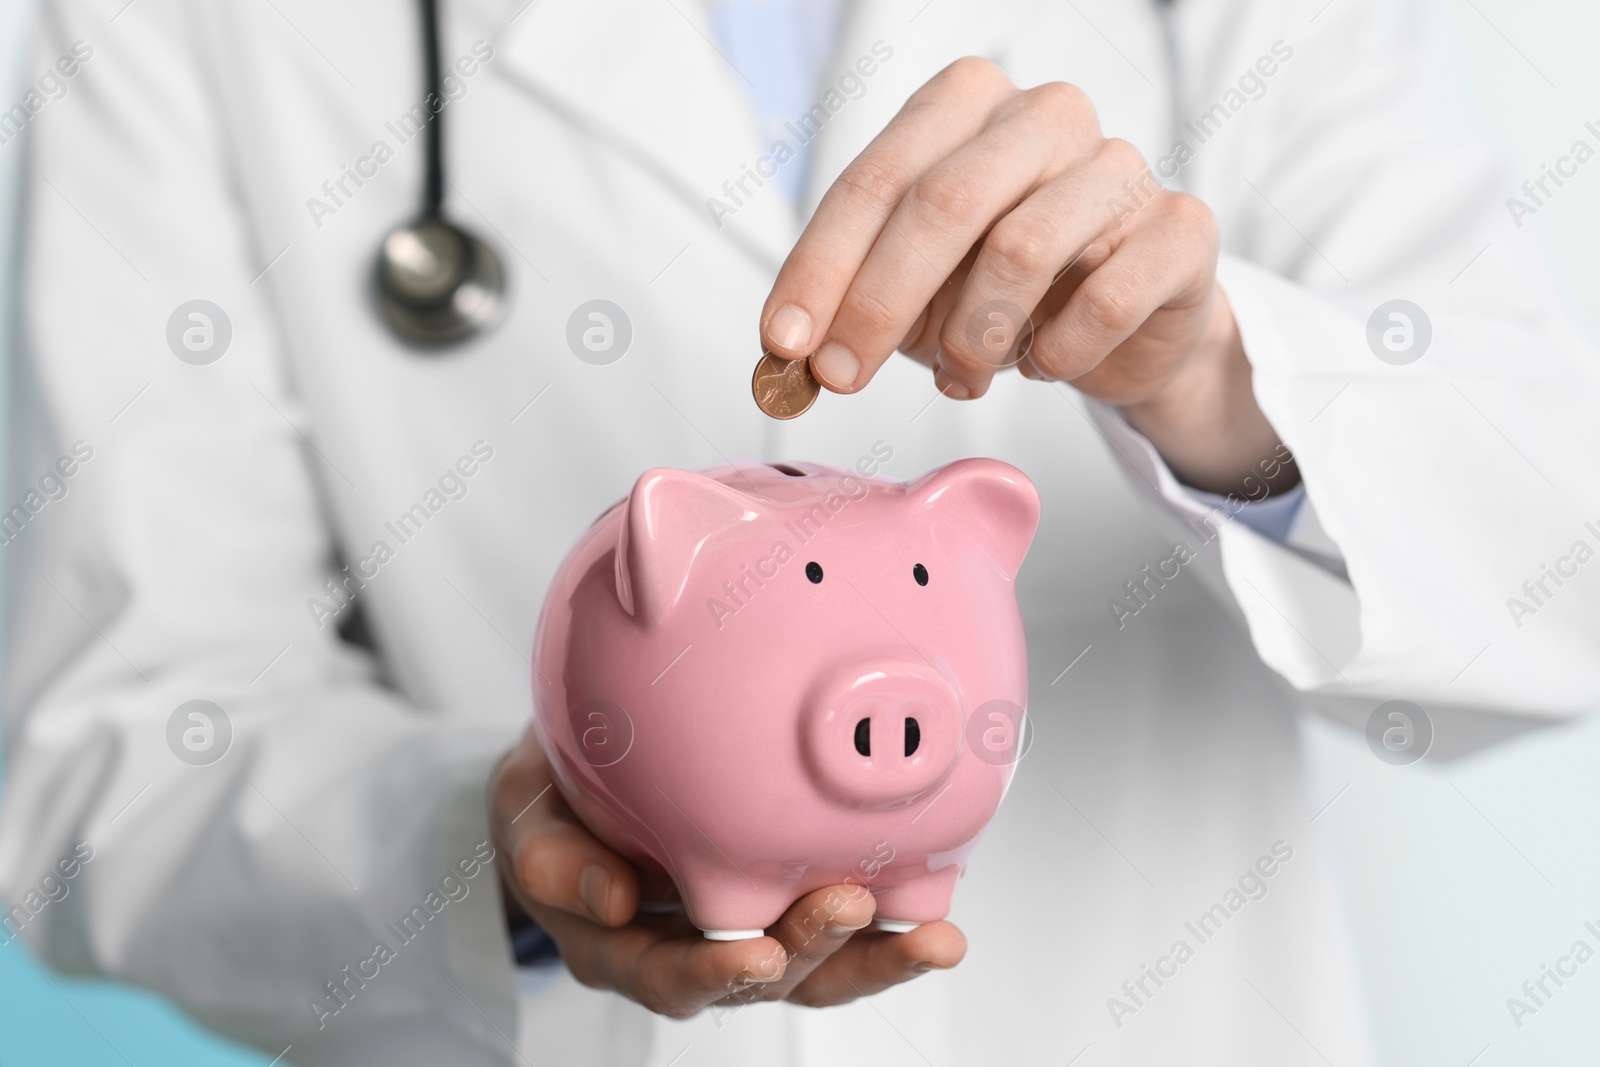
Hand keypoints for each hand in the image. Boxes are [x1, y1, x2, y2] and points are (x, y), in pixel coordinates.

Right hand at [489, 724, 966, 1016]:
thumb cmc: (548, 799)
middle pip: (760, 977)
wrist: (575, 775)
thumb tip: (614, 903)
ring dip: (876, 957)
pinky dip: (889, 923)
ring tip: (936, 941)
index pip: (669, 977)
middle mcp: (688, 952)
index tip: (759, 955)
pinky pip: (839, 926)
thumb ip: (551, 858)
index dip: (715, 975)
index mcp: (618, 947)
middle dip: (813, 949)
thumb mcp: (522, 815)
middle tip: (853, 906)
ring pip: (815, 965)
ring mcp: (741, 930)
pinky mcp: (781, 900)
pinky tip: (938, 905)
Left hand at [759, 57, 1298, 498]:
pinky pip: (1103, 300)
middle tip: (843, 377)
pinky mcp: (1181, 229)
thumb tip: (796, 353)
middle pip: (943, 203)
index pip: (875, 179)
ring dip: (972, 338)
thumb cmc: (1009, 291)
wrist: (1132, 322)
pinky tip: (1046, 363)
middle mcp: (1044, 115)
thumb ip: (860, 299)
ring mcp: (1119, 165)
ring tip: (964, 375)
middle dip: (879, 303)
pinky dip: (1056, 353)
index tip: (784, 343)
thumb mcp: (918, 287)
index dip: (821, 266)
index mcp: (966, 104)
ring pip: (1019, 250)